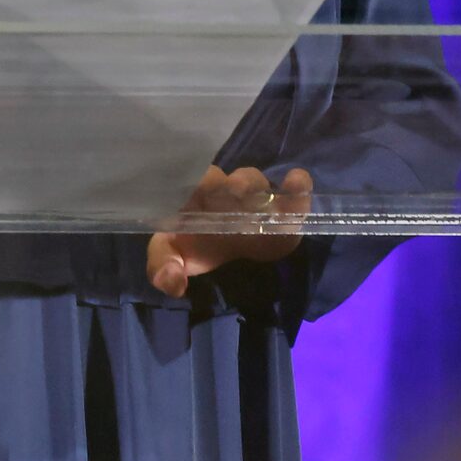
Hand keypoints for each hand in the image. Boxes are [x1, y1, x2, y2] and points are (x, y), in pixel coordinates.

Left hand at [146, 165, 311, 296]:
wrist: (223, 250)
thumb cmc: (193, 247)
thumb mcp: (171, 257)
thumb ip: (162, 266)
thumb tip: (171, 281)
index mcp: (193, 198)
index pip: (192, 181)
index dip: (196, 184)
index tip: (197, 193)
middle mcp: (223, 190)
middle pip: (228, 179)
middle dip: (232, 184)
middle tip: (234, 194)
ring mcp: (253, 196)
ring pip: (255, 182)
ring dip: (256, 188)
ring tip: (259, 203)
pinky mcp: (281, 209)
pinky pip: (292, 196)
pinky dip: (298, 189)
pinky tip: (298, 181)